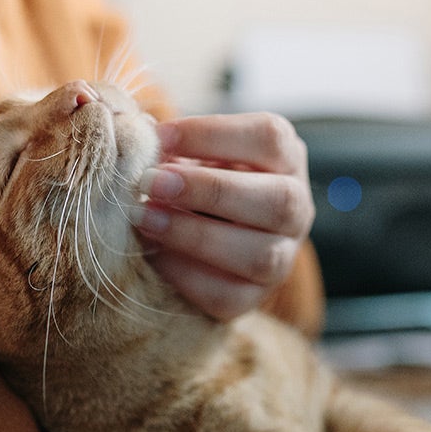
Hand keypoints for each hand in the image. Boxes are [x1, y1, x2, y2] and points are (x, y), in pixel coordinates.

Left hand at [137, 113, 313, 320]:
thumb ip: (169, 143)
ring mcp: (282, 258)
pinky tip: (153, 254)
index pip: (269, 137)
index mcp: (286, 159)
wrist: (198, 237)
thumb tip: (134, 134)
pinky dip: (186, 275)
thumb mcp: (191, 152)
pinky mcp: (255, 297)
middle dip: (210, 190)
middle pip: (278, 199)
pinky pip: (229, 295)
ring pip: (260, 256)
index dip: (212, 134)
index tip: (158, 136)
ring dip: (196, 236)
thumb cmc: (193, 180)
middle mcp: (297, 209)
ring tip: (145, 218)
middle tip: (151, 182)